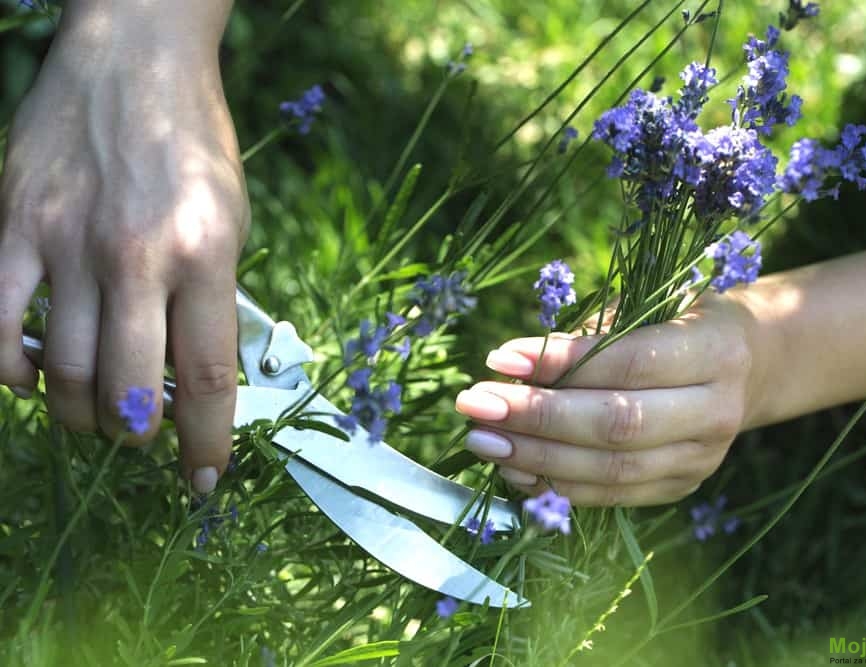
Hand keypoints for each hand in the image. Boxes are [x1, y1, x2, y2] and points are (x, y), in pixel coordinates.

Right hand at [0, 3, 247, 492]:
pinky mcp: (11, 226)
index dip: (208, 443)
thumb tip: (197, 381)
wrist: (134, 60)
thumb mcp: (233, 222)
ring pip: (66, 372)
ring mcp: (65, 241)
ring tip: (99, 412)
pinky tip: (32, 379)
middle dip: (140, 436)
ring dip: (83, 413)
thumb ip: (212, 300)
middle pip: (131, 392)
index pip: (208, 378)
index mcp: (205, 253)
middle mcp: (136, 254)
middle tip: (143, 436)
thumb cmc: (194, 146)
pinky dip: (11, 372)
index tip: (206, 479)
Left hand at [455, 292, 766, 505]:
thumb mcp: (651, 305)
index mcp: (715, 349)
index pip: (630, 362)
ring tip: (482, 440)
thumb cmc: (680, 321)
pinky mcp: (680, 487)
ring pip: (611, 469)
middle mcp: (716, 410)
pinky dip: (556, 485)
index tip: (499, 359)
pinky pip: (611, 495)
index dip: (561, 364)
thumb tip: (512, 366)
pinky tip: (513, 467)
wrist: (748, 367)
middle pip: (618, 423)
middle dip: (538, 417)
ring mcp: (700, 458)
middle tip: (475, 405)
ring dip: (537, 457)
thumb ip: (592, 334)